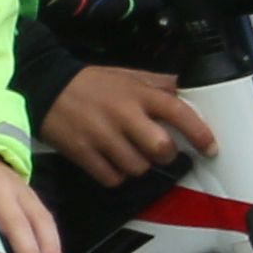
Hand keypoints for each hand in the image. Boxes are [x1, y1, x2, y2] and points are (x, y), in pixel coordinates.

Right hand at [37, 60, 213, 182]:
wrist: (43, 85)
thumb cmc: (90, 83)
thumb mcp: (126, 75)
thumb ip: (158, 83)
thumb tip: (189, 91)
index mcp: (137, 94)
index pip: (178, 113)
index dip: (200, 133)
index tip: (210, 148)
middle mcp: (123, 114)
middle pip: (161, 149)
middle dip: (163, 154)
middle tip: (155, 150)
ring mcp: (101, 135)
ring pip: (137, 168)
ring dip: (137, 165)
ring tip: (127, 154)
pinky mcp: (81, 152)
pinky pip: (112, 178)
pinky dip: (115, 175)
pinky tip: (110, 163)